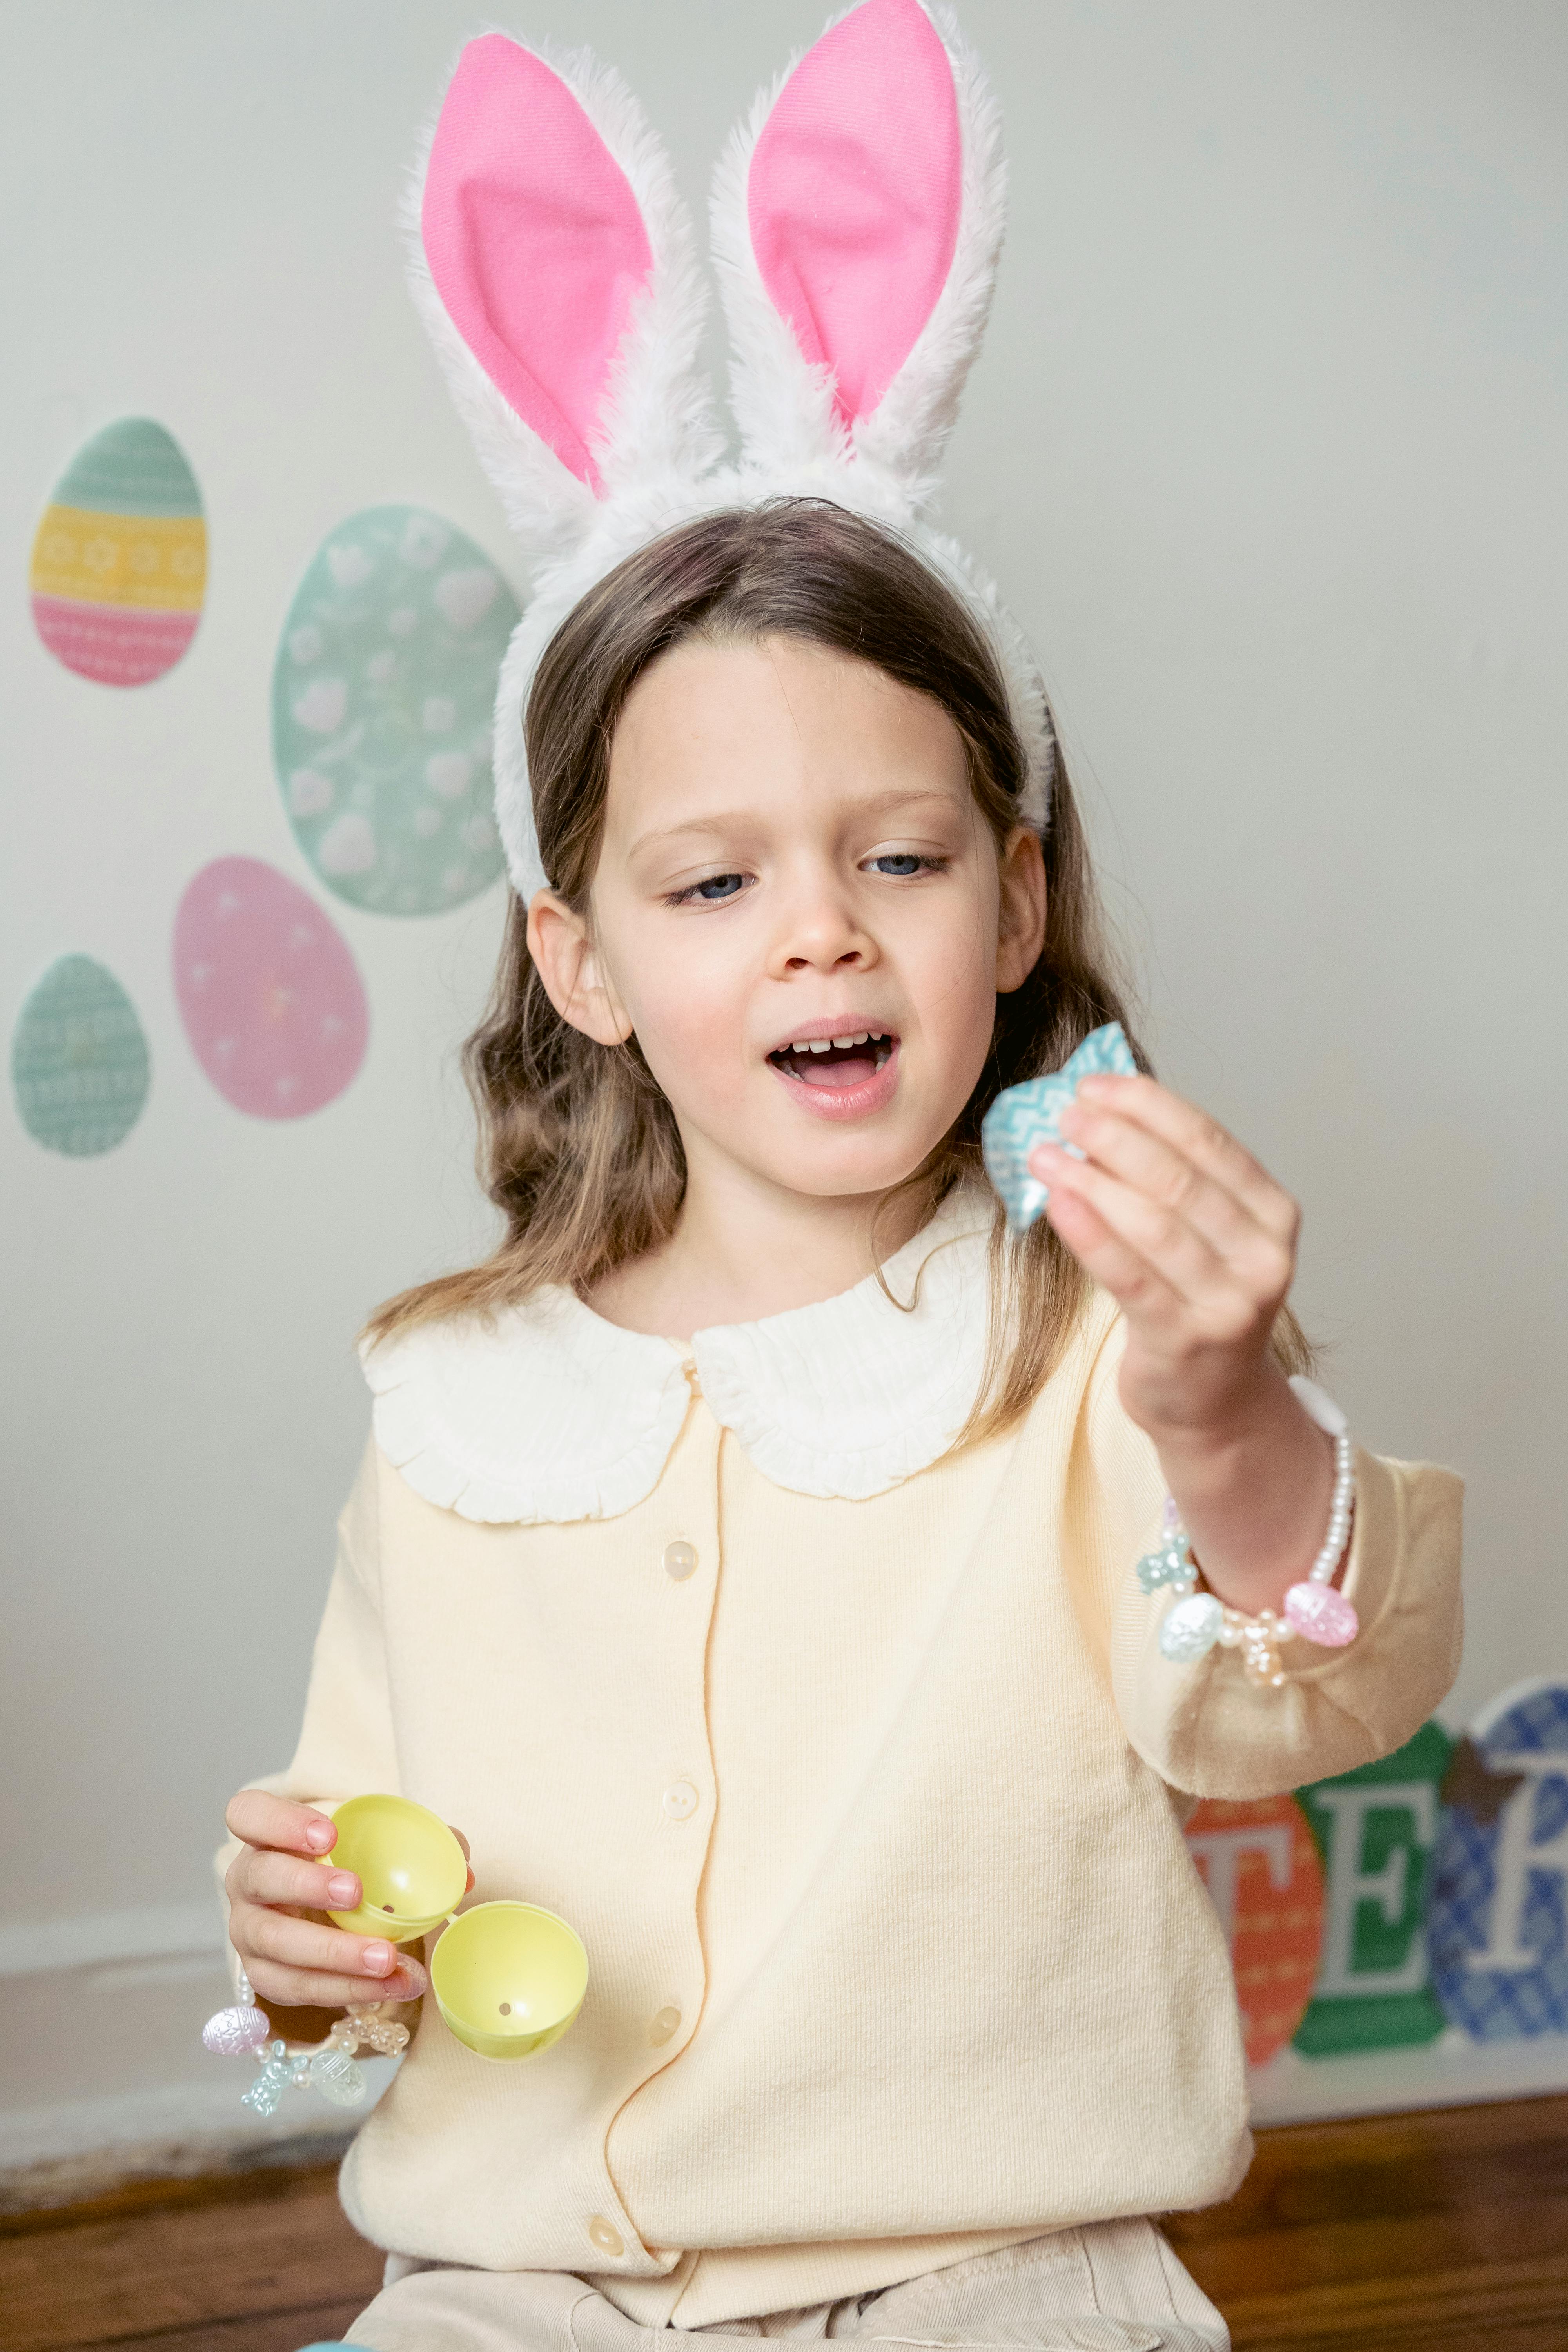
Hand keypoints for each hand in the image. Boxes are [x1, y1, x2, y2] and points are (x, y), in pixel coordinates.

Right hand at [224, 1789, 473, 2011]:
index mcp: (266, 1835)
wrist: (319, 1916)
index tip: (328, 1833)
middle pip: (259, 1878)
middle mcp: (247, 1882)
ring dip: (333, 1953)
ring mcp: (249, 1932)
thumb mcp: (373, 1846)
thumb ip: (420, 1844)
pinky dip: (346, 1989)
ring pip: (275, 1944)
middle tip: (356, 1894)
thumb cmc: (345, 1867)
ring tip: (386, 1958)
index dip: (280, 1821)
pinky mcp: (264, 1976)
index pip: (248, 1813)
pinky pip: (297, 1988)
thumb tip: (463, 1871)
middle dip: (306, 1886)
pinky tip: (388, 1985)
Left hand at [1029, 1072, 1297, 1437]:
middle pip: (1179, 1179)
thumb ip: (1176, 1177)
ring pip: (1152, 1224)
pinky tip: (1055, 1201)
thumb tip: (1102, 1107)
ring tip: (1044, 1153)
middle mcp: (1263, 1257)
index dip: (1148, 1106)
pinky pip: (1129, 1275)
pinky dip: (1089, 1232)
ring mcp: (1229, 1303)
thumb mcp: (1208, 1234)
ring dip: (1091, 1180)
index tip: (1095, 1085)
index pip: (1209, 1141)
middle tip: (1064, 1115)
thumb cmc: (1198, 1299)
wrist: (1213, 1401)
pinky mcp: (1185, 1340)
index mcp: (1274, 1214)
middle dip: (1115, 1137)